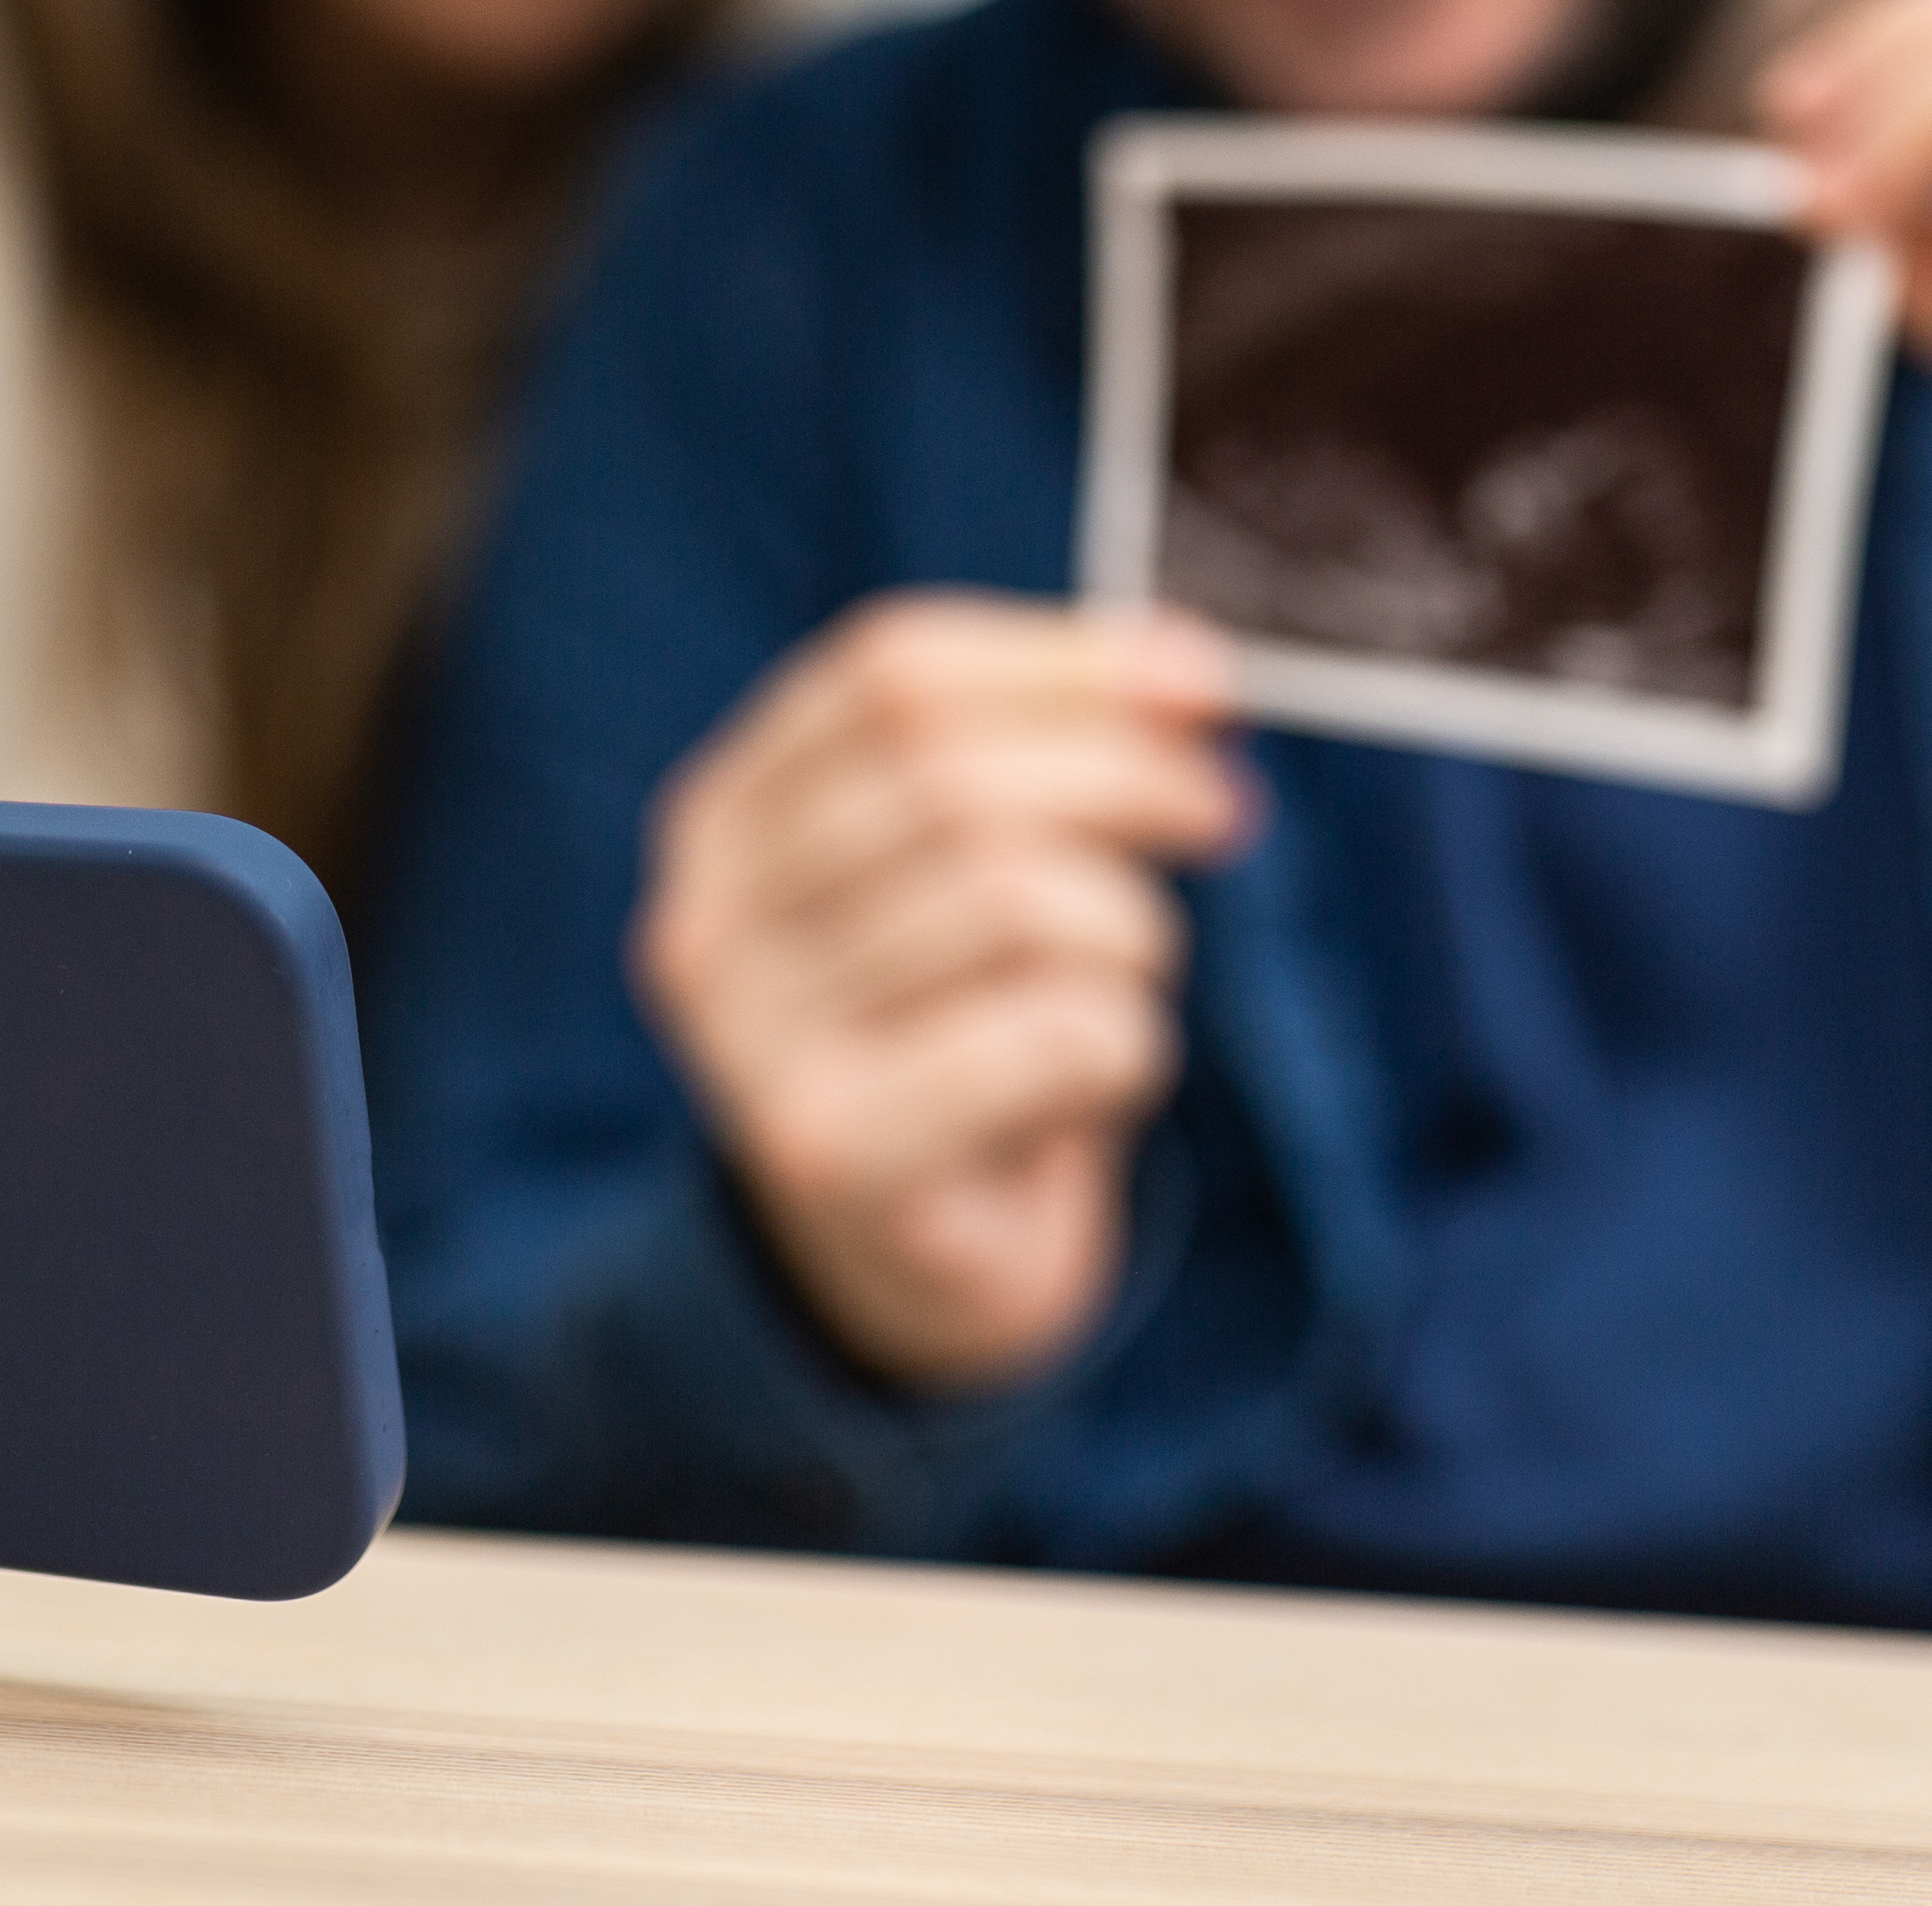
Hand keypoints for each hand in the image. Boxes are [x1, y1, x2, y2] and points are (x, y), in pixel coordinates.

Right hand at [631, 596, 1250, 1394]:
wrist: (915, 1271)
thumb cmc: (964, 1033)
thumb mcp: (984, 868)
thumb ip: (1057, 752)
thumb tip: (1188, 668)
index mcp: (724, 817)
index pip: (889, 673)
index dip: (1061, 661)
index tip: (1202, 680)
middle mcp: (708, 920)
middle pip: (949, 777)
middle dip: (1124, 778)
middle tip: (1223, 813)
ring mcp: (752, 1044)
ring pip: (1013, 902)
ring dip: (1127, 934)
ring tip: (1120, 985)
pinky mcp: (833, 1153)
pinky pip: (1053, 1035)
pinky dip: (1125, 1046)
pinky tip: (1089, 1086)